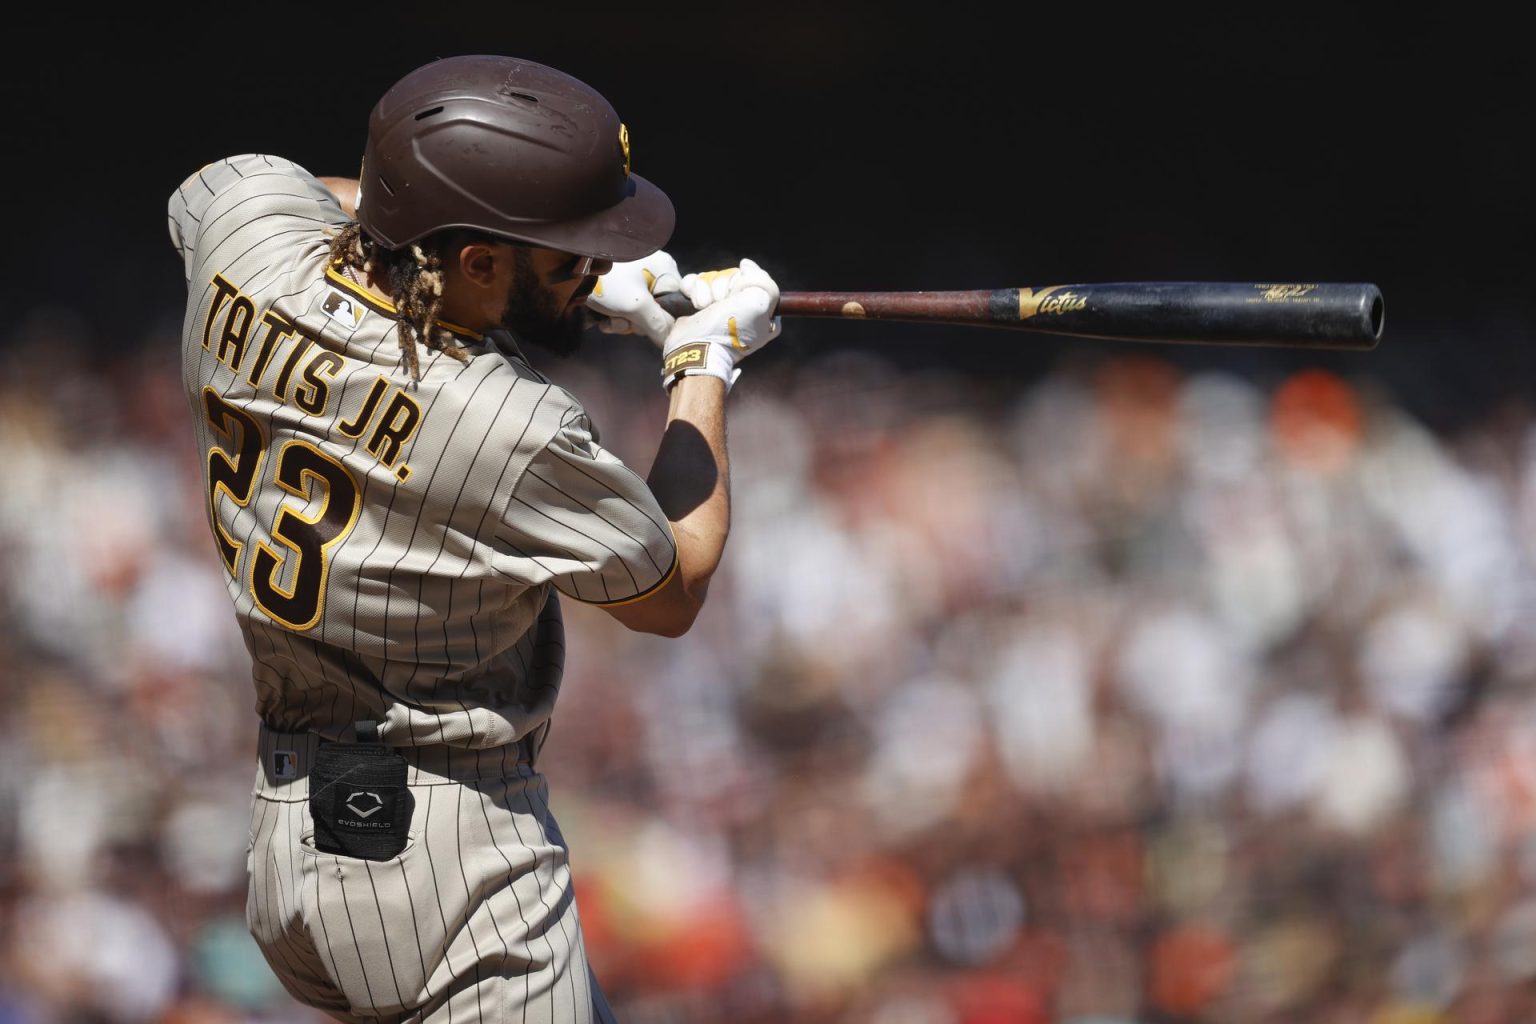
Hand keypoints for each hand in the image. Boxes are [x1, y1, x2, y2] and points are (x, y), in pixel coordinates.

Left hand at [584, 250, 683, 345]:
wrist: (564, 267)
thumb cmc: (606, 281)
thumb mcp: (635, 305)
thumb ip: (658, 324)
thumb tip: (669, 340)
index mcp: (663, 269)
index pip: (674, 304)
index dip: (661, 320)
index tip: (645, 326)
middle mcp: (651, 271)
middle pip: (654, 311)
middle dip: (635, 322)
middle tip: (620, 319)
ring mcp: (631, 279)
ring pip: (636, 313)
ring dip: (620, 322)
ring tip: (606, 318)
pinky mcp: (615, 286)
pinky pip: (621, 308)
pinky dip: (610, 316)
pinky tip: (598, 317)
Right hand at [659, 258, 782, 392]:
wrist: (697, 349)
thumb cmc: (730, 329)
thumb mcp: (759, 302)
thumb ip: (761, 278)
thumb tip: (745, 264)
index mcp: (760, 310)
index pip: (753, 278)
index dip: (744, 282)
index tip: (738, 294)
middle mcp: (740, 308)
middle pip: (731, 276)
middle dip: (723, 286)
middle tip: (720, 304)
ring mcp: (717, 307)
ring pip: (712, 278)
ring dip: (706, 290)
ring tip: (704, 307)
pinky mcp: (695, 306)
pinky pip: (694, 282)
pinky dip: (692, 289)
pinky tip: (694, 303)